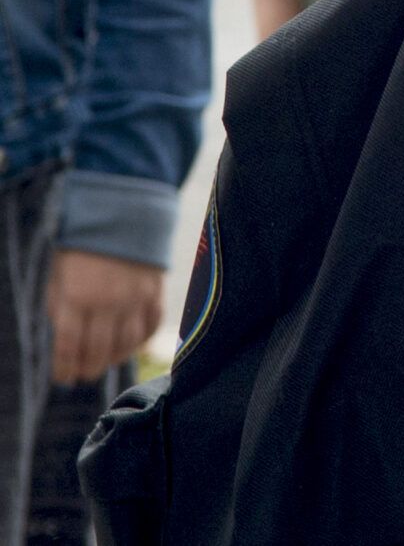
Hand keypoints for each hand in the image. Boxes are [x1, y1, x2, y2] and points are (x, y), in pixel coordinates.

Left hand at [48, 249, 162, 383]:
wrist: (121, 212)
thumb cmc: (82, 247)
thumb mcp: (59, 276)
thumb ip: (61, 308)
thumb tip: (66, 341)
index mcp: (77, 296)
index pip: (69, 346)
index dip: (65, 367)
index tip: (63, 379)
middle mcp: (108, 301)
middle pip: (98, 350)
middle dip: (88, 368)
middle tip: (83, 376)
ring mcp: (135, 297)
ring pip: (127, 343)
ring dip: (114, 359)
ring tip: (105, 363)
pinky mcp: (156, 291)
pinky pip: (151, 326)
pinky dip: (141, 341)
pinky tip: (130, 344)